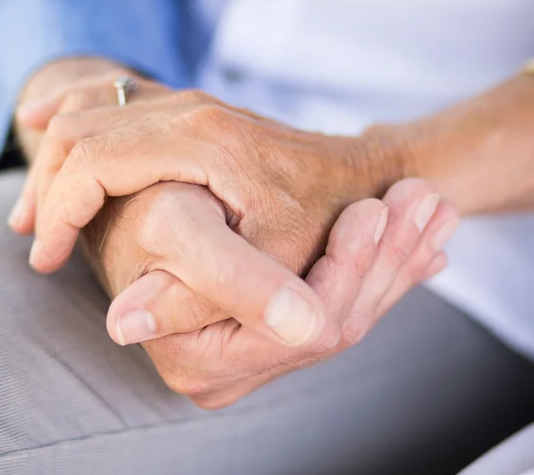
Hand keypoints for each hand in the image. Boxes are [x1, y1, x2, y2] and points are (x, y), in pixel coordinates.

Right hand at [12, 82, 403, 282]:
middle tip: (35, 239)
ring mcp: (190, 102)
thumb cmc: (324, 216)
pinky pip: (113, 95)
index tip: (43, 254)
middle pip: (82, 130)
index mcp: (200, 140)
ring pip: (91, 110)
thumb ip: (203, 291)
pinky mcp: (192, 107)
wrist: (360, 172)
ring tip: (36, 209)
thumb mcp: (273, 259)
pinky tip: (42, 120)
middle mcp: (188, 110)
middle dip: (46, 186)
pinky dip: (72, 112)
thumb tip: (121, 323)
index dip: (57, 208)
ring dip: (54, 157)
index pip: (93, 160)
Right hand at [94, 178, 456, 407]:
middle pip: (334, 325)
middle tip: (428, 201)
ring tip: (434, 212)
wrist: (138, 207)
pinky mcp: (270, 334)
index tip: (378, 210)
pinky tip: (420, 247)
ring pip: (345, 316)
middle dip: (389, 259)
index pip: (306, 326)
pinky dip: (381, 272)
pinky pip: (337, 308)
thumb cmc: (148, 206)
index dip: (348, 267)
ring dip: (396, 261)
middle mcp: (230, 372)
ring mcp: (255, 357)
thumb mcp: (176, 228)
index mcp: (203, 359)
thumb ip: (206, 277)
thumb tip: (147, 326)